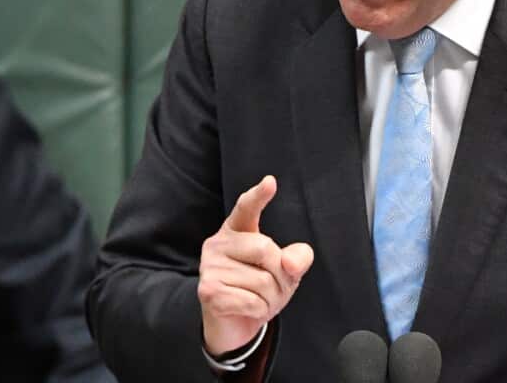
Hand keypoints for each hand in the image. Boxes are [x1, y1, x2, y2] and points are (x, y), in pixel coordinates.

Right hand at [199, 176, 315, 355]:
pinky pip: (252, 301)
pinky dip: (260, 310)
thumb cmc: (259, 288)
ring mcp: (209, 266)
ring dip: (272, 297)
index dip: (258, 196)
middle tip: (274, 286)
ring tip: (261, 300)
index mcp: (237, 230)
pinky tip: (249, 309)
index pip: (246, 208)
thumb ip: (297, 259)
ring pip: (262, 280)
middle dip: (280, 274)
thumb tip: (291, 264)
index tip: (270, 182)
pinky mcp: (208, 291)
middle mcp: (218, 243)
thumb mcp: (286, 270)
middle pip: (266, 249)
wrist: (233, 324)